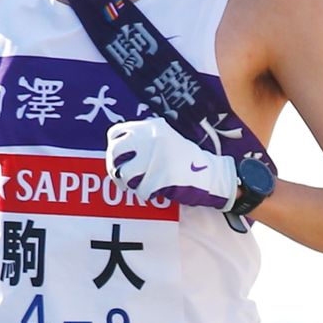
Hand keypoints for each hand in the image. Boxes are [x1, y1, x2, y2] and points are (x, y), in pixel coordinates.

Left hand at [105, 116, 237, 210]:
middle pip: (115, 153)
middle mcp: (150, 139)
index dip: (113, 149)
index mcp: (151, 128)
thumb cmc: (184, 159)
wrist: (209, 173)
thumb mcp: (164, 139)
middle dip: (115, 169)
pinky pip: (140, 190)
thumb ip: (143, 141)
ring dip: (130, 183)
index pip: (116, 133)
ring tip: (142, 185)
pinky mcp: (160, 177)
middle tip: (123, 179)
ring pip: (125, 174)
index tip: (119, 160)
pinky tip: (155, 192)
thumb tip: (115, 154)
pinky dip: (145, 194)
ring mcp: (155, 158)